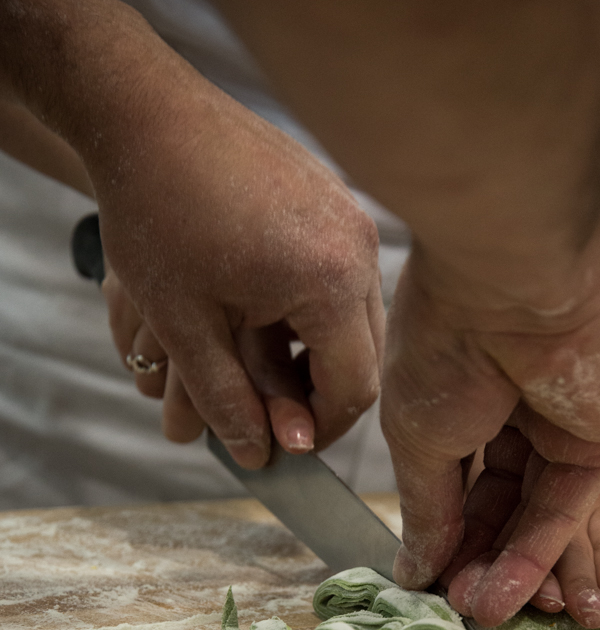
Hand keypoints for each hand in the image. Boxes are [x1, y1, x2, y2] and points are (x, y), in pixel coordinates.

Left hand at [1, 2, 384, 467]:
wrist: (145, 113)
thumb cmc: (159, 212)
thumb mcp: (186, 328)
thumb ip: (228, 402)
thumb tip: (257, 456)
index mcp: (332, 283)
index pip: (353, 388)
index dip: (318, 429)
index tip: (282, 444)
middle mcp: (358, 248)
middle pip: (363, 355)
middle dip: (317, 393)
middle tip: (269, 411)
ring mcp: (351, 216)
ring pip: (353, 317)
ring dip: (314, 352)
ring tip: (259, 363)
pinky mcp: (335, 198)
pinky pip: (341, 274)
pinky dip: (311, 308)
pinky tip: (265, 312)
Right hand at [382, 234, 599, 626]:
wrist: (514, 288)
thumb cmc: (444, 348)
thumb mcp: (417, 438)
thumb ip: (426, 509)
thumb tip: (411, 567)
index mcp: (454, 399)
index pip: (449, 482)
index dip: (438, 533)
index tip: (424, 582)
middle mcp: (504, 414)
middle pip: (492, 505)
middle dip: (472, 558)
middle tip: (454, 606)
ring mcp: (553, 428)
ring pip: (528, 513)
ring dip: (504, 568)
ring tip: (477, 613)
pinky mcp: (595, 441)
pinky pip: (563, 508)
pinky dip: (536, 555)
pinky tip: (506, 595)